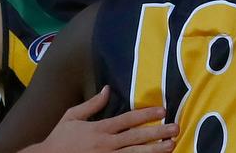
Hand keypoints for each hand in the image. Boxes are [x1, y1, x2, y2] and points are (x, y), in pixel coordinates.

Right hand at [20, 86, 178, 152]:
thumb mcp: (72, 116)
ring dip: (155, 150)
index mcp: (100, 129)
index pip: (128, 119)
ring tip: (171, 145)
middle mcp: (106, 144)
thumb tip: (108, 89)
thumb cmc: (59, 139)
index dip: (146, 114)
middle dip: (158, 132)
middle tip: (175, 128)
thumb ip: (92, 104)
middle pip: (137, 137)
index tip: (162, 110)